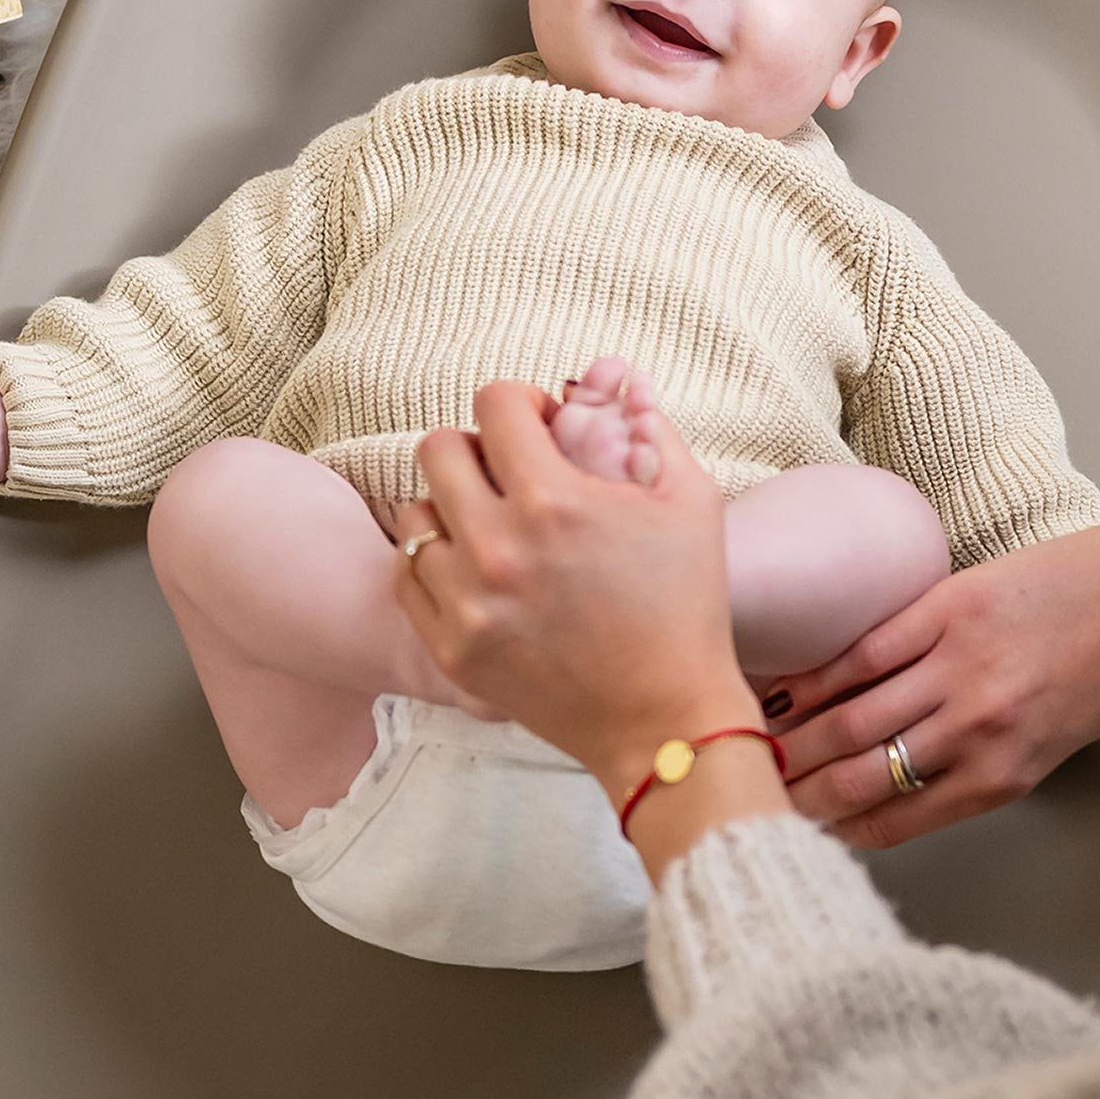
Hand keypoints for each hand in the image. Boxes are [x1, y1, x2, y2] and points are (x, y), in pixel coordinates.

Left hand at [393, 381, 762, 795]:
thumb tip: (621, 379)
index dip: (523, 403)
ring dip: (452, 509)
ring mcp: (466, 603)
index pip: (494, 404)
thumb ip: (653, 428)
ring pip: (415, 515)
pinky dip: (435, 565)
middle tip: (511, 475)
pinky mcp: (451, 649)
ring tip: (493, 530)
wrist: (663, 719)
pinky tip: (476, 572)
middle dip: (477, 448)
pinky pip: (407, 577)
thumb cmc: (687, 607)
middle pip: (436, 448)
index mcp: (555, 502)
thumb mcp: (692, 503)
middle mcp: (498, 548)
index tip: (543, 429)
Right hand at [763, 497, 1099, 850]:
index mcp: (1005, 773)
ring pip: (851, 718)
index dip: (838, 833)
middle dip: (801, 795)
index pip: (897, 820)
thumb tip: (913, 777)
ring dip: (795, 740)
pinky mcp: (950, 610)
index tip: (801, 834)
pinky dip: (818, 676)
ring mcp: (959, 668)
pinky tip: (786, 690)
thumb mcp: (1059, 743)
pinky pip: (865, 652)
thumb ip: (986, 764)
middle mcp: (976, 730)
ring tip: (757, 748)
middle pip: (861, 776)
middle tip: (758, 797)